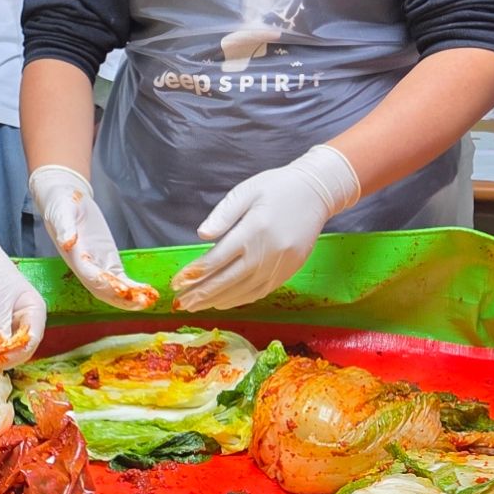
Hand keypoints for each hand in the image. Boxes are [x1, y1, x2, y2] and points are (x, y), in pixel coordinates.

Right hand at [27, 163, 154, 309]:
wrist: (64, 199)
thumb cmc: (60, 205)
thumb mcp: (61, 213)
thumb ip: (64, 228)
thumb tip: (68, 242)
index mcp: (74, 257)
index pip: (91, 276)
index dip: (106, 284)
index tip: (123, 289)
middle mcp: (85, 267)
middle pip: (104, 289)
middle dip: (122, 298)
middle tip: (143, 302)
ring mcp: (97, 265)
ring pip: (114, 288)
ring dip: (130, 297)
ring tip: (150, 300)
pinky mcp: (107, 260)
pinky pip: (120, 278)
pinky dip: (132, 287)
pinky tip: (146, 292)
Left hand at [179, 142, 361, 308]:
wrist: (317, 192)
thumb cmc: (278, 187)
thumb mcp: (247, 190)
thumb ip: (224, 214)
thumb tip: (202, 235)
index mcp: (253, 230)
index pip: (217, 259)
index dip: (194, 274)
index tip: (176, 283)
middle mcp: (266, 253)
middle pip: (227, 281)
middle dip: (200, 294)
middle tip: (180, 303)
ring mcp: (279, 266)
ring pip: (242, 291)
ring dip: (216, 300)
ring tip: (195, 306)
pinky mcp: (288, 272)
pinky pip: (259, 293)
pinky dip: (238, 300)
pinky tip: (223, 302)